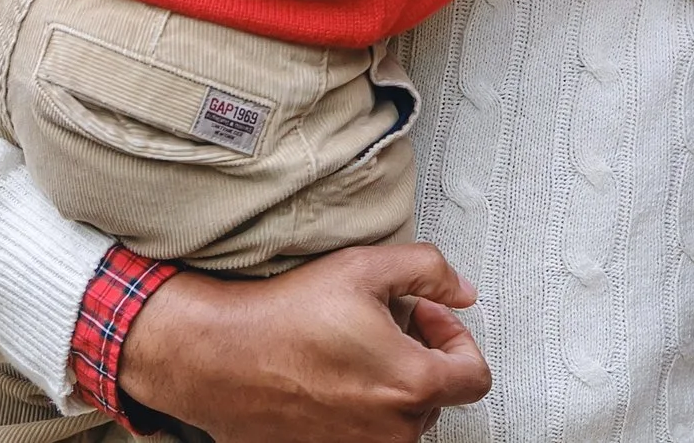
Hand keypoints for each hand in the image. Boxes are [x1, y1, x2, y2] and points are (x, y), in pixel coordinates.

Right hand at [118, 243, 491, 442]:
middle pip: (437, 395)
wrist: (218, 357)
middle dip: (421, 355)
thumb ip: (430, 272)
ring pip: (400, 417)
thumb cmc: (285, 316)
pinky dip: (359, 407)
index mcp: (412, 384)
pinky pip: (363, 433)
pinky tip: (333, 375)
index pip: (474, 376)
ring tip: (355, 349)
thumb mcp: (367, 267)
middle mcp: (391, 429)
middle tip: (385, 323)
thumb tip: (463, 291)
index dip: (457, 337)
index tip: (427, 316)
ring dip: (391, 383)